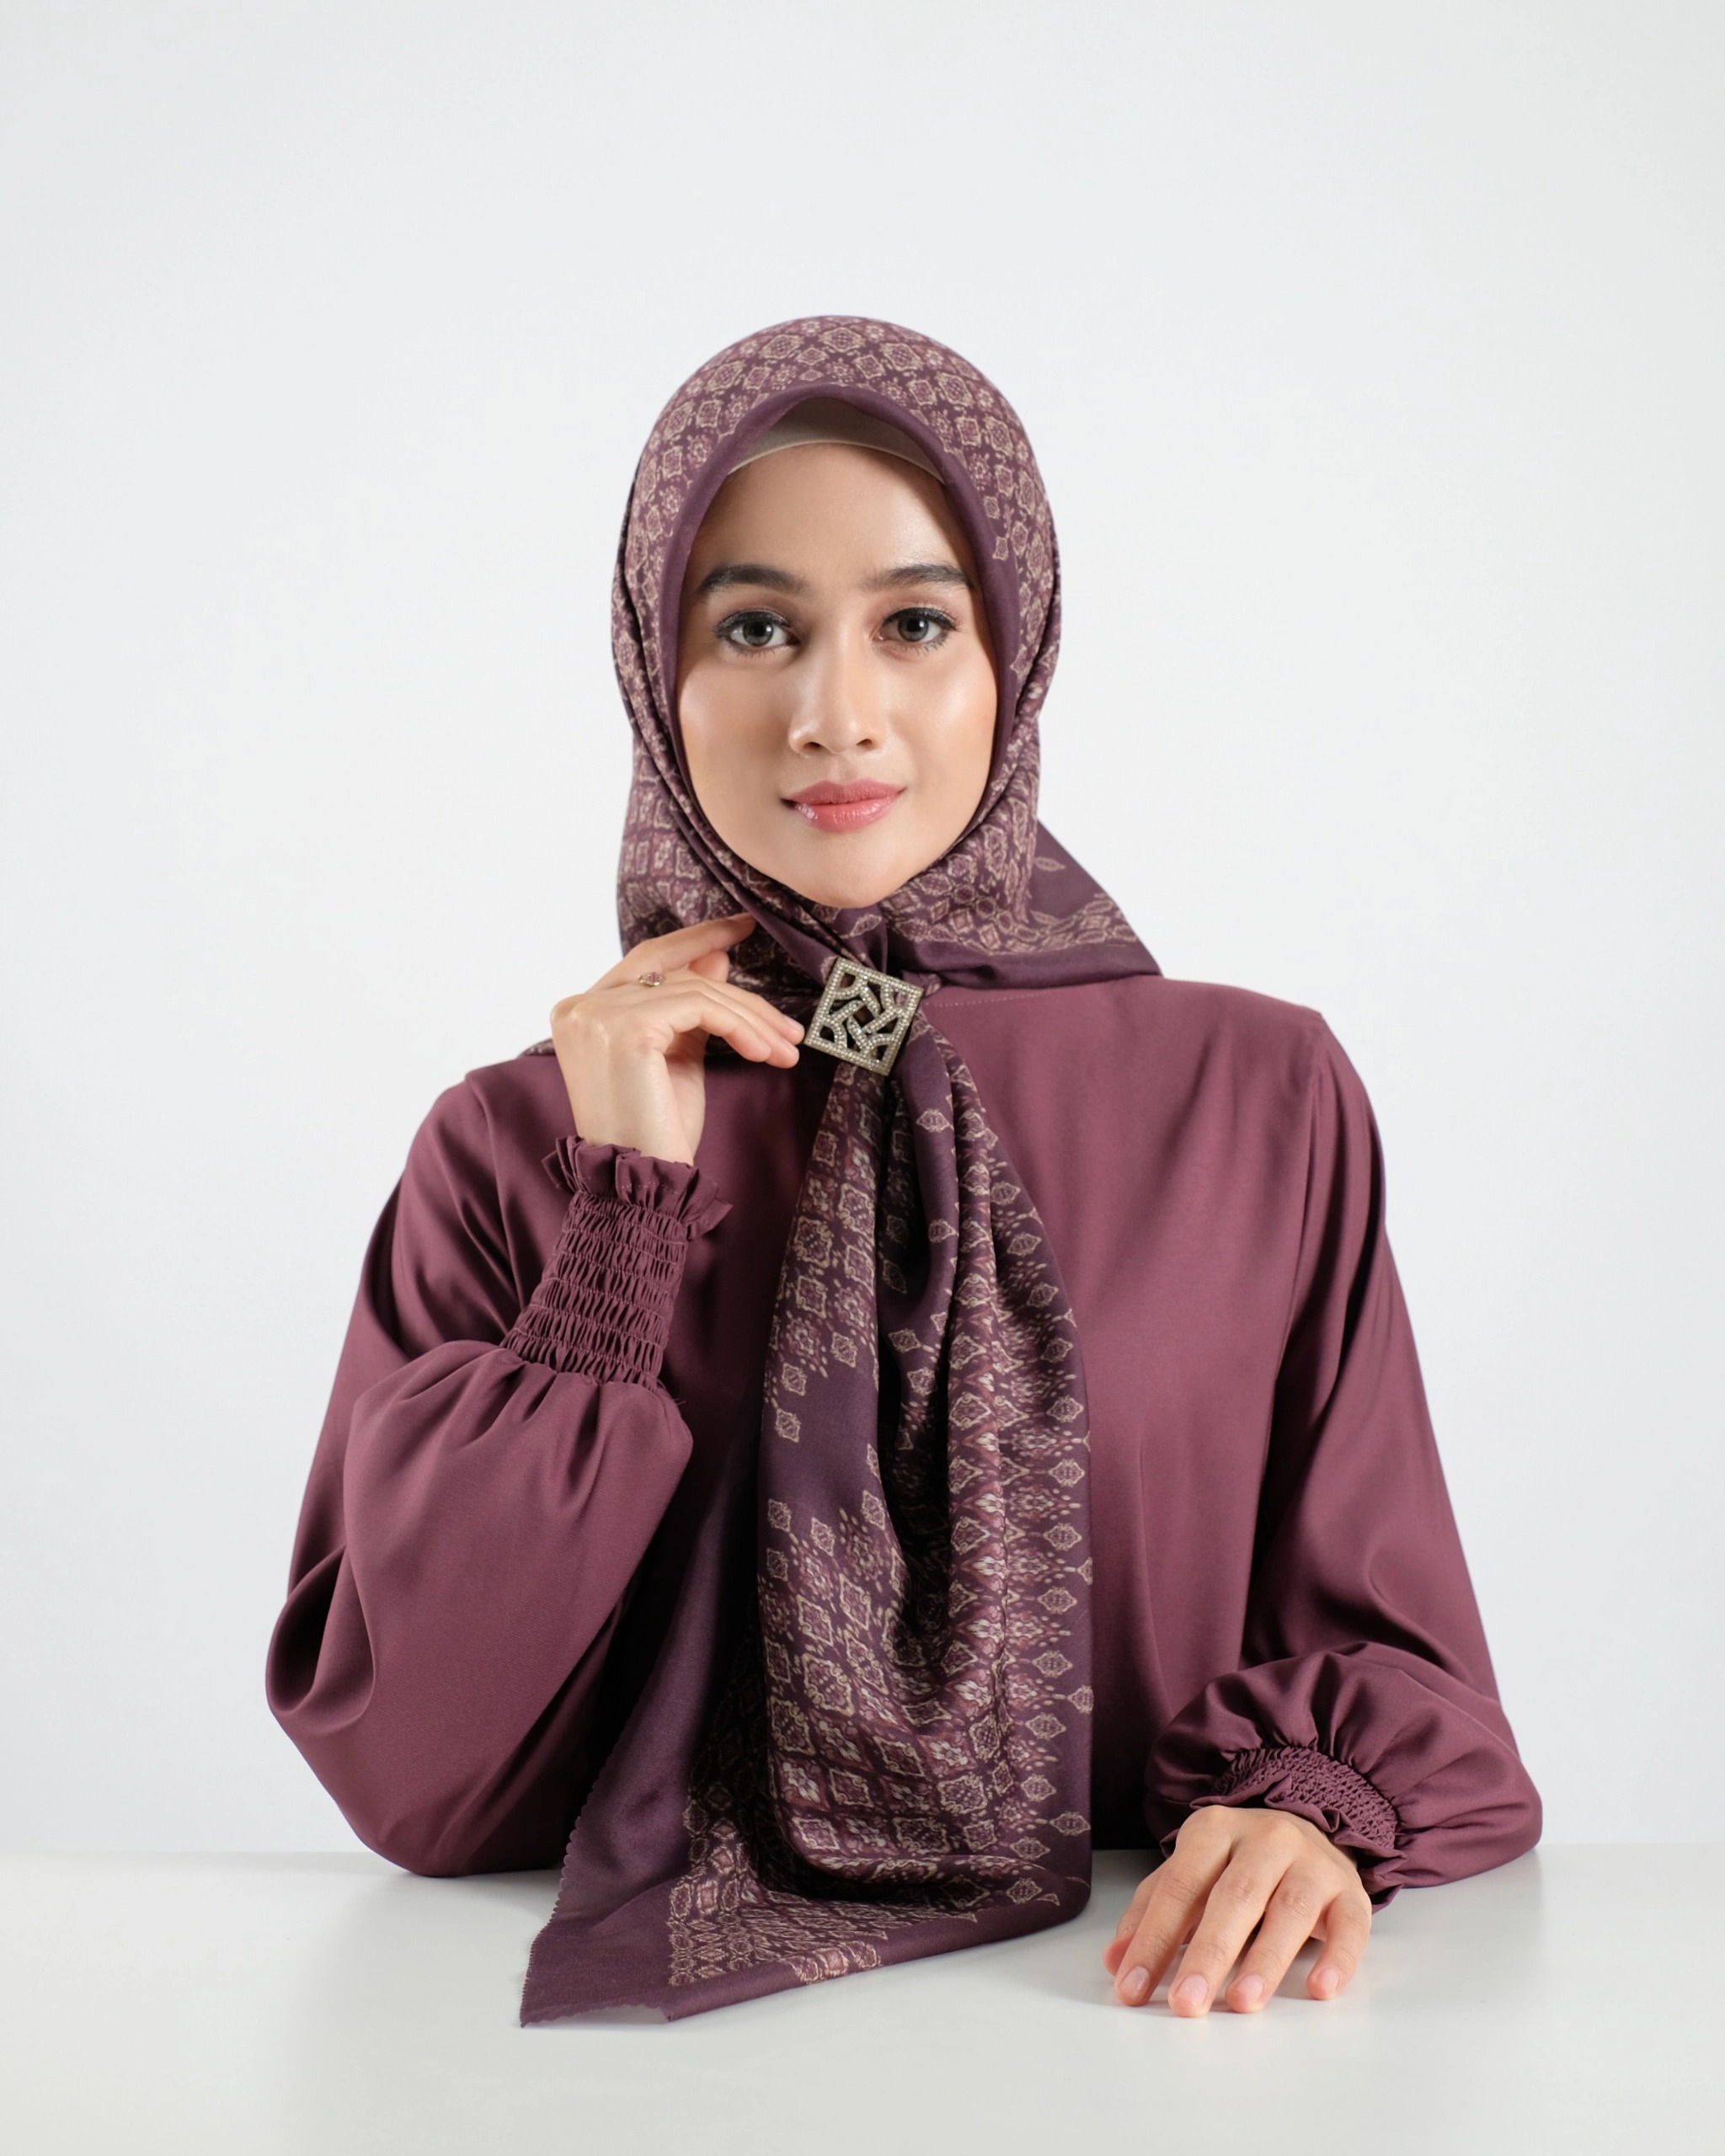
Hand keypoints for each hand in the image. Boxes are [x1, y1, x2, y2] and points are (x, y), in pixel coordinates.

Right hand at [550, 915, 802, 1165]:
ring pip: (695, 990)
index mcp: (581, 1012)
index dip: (696, 939)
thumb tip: (717, 956)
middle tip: (787, 1019)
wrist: (642, 1183)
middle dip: (739, 990)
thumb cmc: (656, 1132)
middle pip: (674, 971)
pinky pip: (701, 1007)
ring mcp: (598, 1014)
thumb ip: (689, 1005)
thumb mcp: (678, 1056)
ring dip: (751, 1019)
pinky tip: (765, 1053)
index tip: (742, 928)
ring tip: (785, 1050)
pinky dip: (742, 1026)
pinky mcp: (627, 1028)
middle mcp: (579, 1006)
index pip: (645, 959)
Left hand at [1102, 1805, 1370, 2015]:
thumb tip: (1115, 1961)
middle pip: (1234, 1896)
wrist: (1311, 1830)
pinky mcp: (1352, 1892)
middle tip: (1186, 2003)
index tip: (1134, 1989)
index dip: (1154, 1938)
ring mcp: (1313, 1862)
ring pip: (1290, 1909)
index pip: (1180, 1885)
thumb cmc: (1238, 1864)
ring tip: (1242, 2002)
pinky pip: (1350, 1926)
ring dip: (1265, 1959)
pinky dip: (1337, 1958)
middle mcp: (1266, 1838)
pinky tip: (1319, 1989)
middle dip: (1207, 1953)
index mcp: (1215, 1830)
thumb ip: (1153, 1911)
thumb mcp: (1192, 1874)